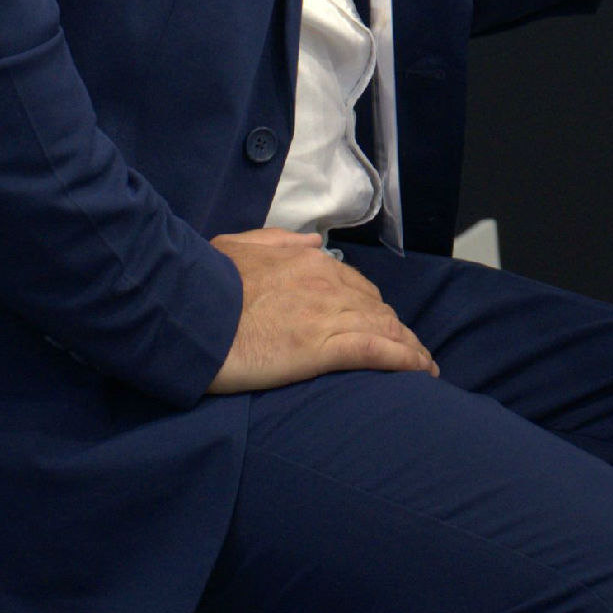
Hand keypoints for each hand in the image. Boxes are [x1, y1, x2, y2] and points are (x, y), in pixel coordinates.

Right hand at [207, 230, 435, 393]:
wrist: (189, 313)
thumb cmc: (204, 283)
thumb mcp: (237, 245)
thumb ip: (277, 241)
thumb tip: (311, 243)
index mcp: (306, 261)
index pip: (353, 285)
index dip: (369, 306)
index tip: (378, 321)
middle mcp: (326, 284)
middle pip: (374, 308)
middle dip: (394, 327)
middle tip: (407, 348)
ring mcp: (327, 315)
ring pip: (384, 328)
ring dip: (409, 346)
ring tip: (423, 364)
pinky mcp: (323, 348)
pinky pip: (378, 351)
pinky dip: (406, 360)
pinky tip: (422, 371)